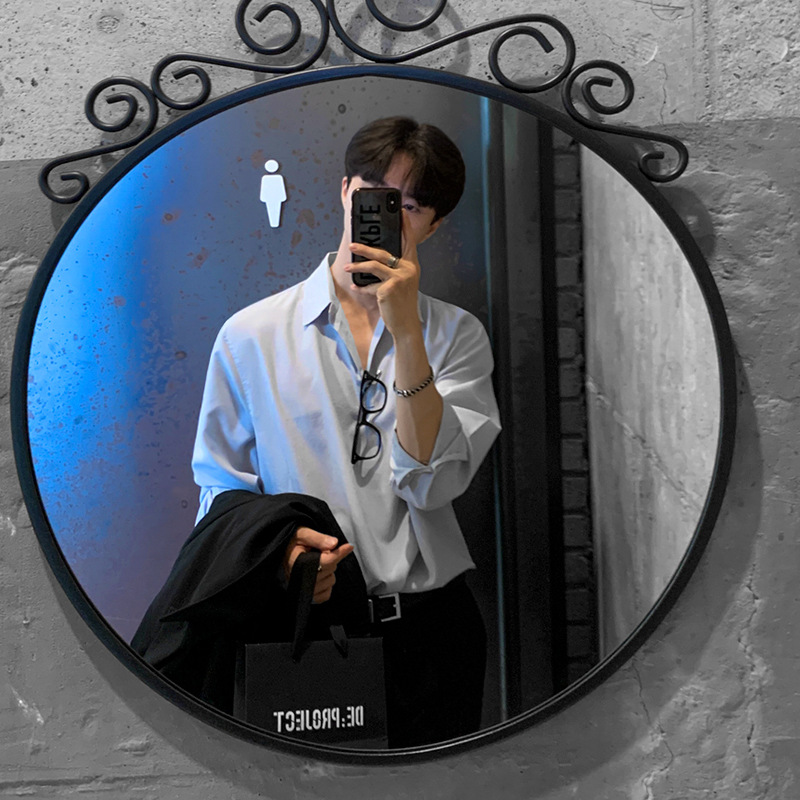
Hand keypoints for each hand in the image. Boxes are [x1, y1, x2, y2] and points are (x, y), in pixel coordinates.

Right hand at [282, 526, 353, 603]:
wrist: (284, 553)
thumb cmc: (293, 543)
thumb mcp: (302, 534)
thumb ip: (318, 538)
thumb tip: (334, 543)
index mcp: (296, 562)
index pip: (325, 561)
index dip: (338, 553)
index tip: (349, 546)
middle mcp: (299, 579)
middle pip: (329, 569)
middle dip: (331, 558)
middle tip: (321, 551)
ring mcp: (304, 590)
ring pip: (330, 581)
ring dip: (329, 571)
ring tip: (318, 563)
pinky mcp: (308, 597)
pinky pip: (326, 595)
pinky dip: (327, 586)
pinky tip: (320, 575)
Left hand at [345, 213, 422, 339]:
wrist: (406, 324)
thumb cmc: (402, 303)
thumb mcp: (402, 283)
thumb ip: (393, 270)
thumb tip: (373, 259)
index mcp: (412, 265)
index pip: (408, 241)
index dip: (404, 226)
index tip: (401, 212)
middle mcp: (408, 269)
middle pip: (383, 252)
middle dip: (365, 248)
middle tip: (351, 244)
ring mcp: (399, 278)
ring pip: (373, 265)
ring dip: (357, 265)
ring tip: (346, 265)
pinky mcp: (389, 289)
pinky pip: (370, 285)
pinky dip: (362, 288)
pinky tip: (356, 287)